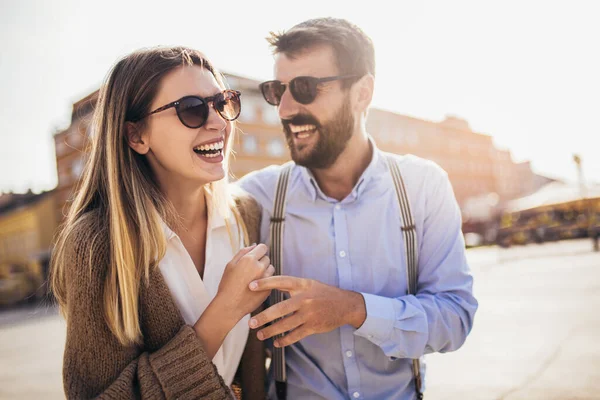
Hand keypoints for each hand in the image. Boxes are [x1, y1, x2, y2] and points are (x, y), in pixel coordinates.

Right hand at [216, 244, 274, 320]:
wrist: (229, 306)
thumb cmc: (227, 285)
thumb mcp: (230, 265)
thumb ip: (243, 252)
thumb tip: (254, 246)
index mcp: (249, 259)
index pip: (263, 247)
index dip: (259, 250)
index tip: (255, 255)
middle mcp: (260, 267)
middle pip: (267, 258)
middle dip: (260, 261)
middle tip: (250, 270)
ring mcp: (266, 279)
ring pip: (271, 269)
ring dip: (265, 270)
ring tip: (253, 278)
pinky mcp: (269, 289)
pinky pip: (271, 280)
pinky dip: (265, 281)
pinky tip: (255, 287)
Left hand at [247, 276, 366, 346]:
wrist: (345, 305)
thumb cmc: (322, 293)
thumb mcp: (308, 284)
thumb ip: (290, 285)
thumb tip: (269, 283)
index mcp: (302, 285)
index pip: (281, 282)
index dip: (265, 283)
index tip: (250, 286)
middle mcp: (305, 299)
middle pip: (280, 309)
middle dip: (264, 317)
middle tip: (250, 322)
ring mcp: (309, 314)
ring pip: (286, 325)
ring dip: (271, 331)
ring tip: (259, 335)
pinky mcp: (313, 327)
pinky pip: (296, 335)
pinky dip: (285, 340)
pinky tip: (276, 343)